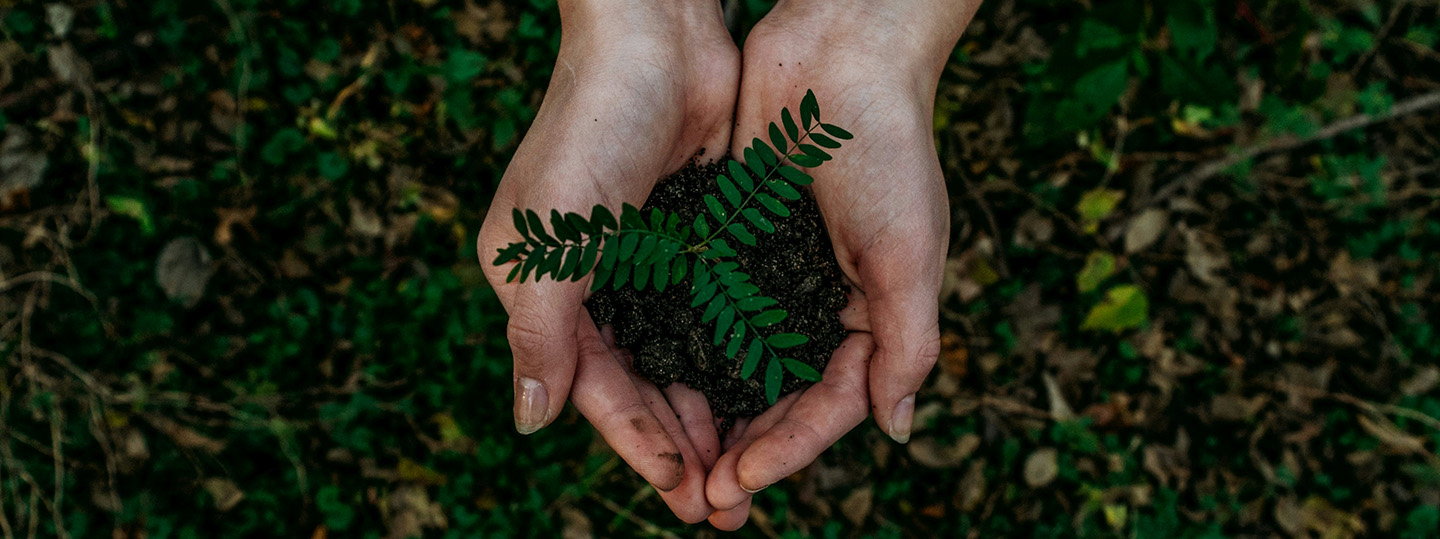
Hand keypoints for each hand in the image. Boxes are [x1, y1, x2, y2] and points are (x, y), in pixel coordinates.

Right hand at [476, 0, 737, 521]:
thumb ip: (540, 335)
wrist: (655, 37)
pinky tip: (766, 395)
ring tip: (748, 469)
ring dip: (711, 413)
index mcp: (543, 288)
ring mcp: (646, 261)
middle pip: (640, 384)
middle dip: (679, 446)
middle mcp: (592, 283)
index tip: (681, 491)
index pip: (593, 387)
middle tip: (723, 506)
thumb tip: (529, 424)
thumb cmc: (589, 131)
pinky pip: (715, 314)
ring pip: (681, 358)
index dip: (636, 443)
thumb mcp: (549, 243)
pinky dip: (735, 357)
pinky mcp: (694, 237)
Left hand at [703, 0, 979, 527]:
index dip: (787, 450)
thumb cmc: (888, 147)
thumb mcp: (909, 253)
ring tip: (672, 463)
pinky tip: (651, 382)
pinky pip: (705, 308)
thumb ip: (907, 343)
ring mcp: (773, 273)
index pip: (829, 403)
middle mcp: (820, 302)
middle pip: (778, 397)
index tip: (738, 485)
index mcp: (872, 313)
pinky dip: (684, 349)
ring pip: (735, 363)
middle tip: (700, 502)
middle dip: (743, 450)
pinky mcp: (732, 240)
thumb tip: (896, 431)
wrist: (840, 50)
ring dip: (708, 415)